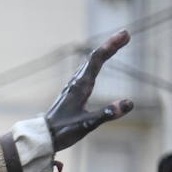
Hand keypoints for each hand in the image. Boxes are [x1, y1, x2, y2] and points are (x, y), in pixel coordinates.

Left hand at [45, 30, 132, 150]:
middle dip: (110, 45)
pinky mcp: (72, 94)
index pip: (96, 60)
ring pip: (89, 64)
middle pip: (94, 58)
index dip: (110, 46)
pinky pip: (86, 72)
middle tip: (125, 34)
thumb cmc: (62, 131)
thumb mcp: (86, 125)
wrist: (42, 137)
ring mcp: (73, 88)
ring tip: (117, 44)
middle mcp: (76, 84)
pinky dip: (96, 63)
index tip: (124, 34)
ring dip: (103, 53)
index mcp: (80, 87)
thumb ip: (106, 114)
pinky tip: (97, 63)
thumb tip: (129, 103)